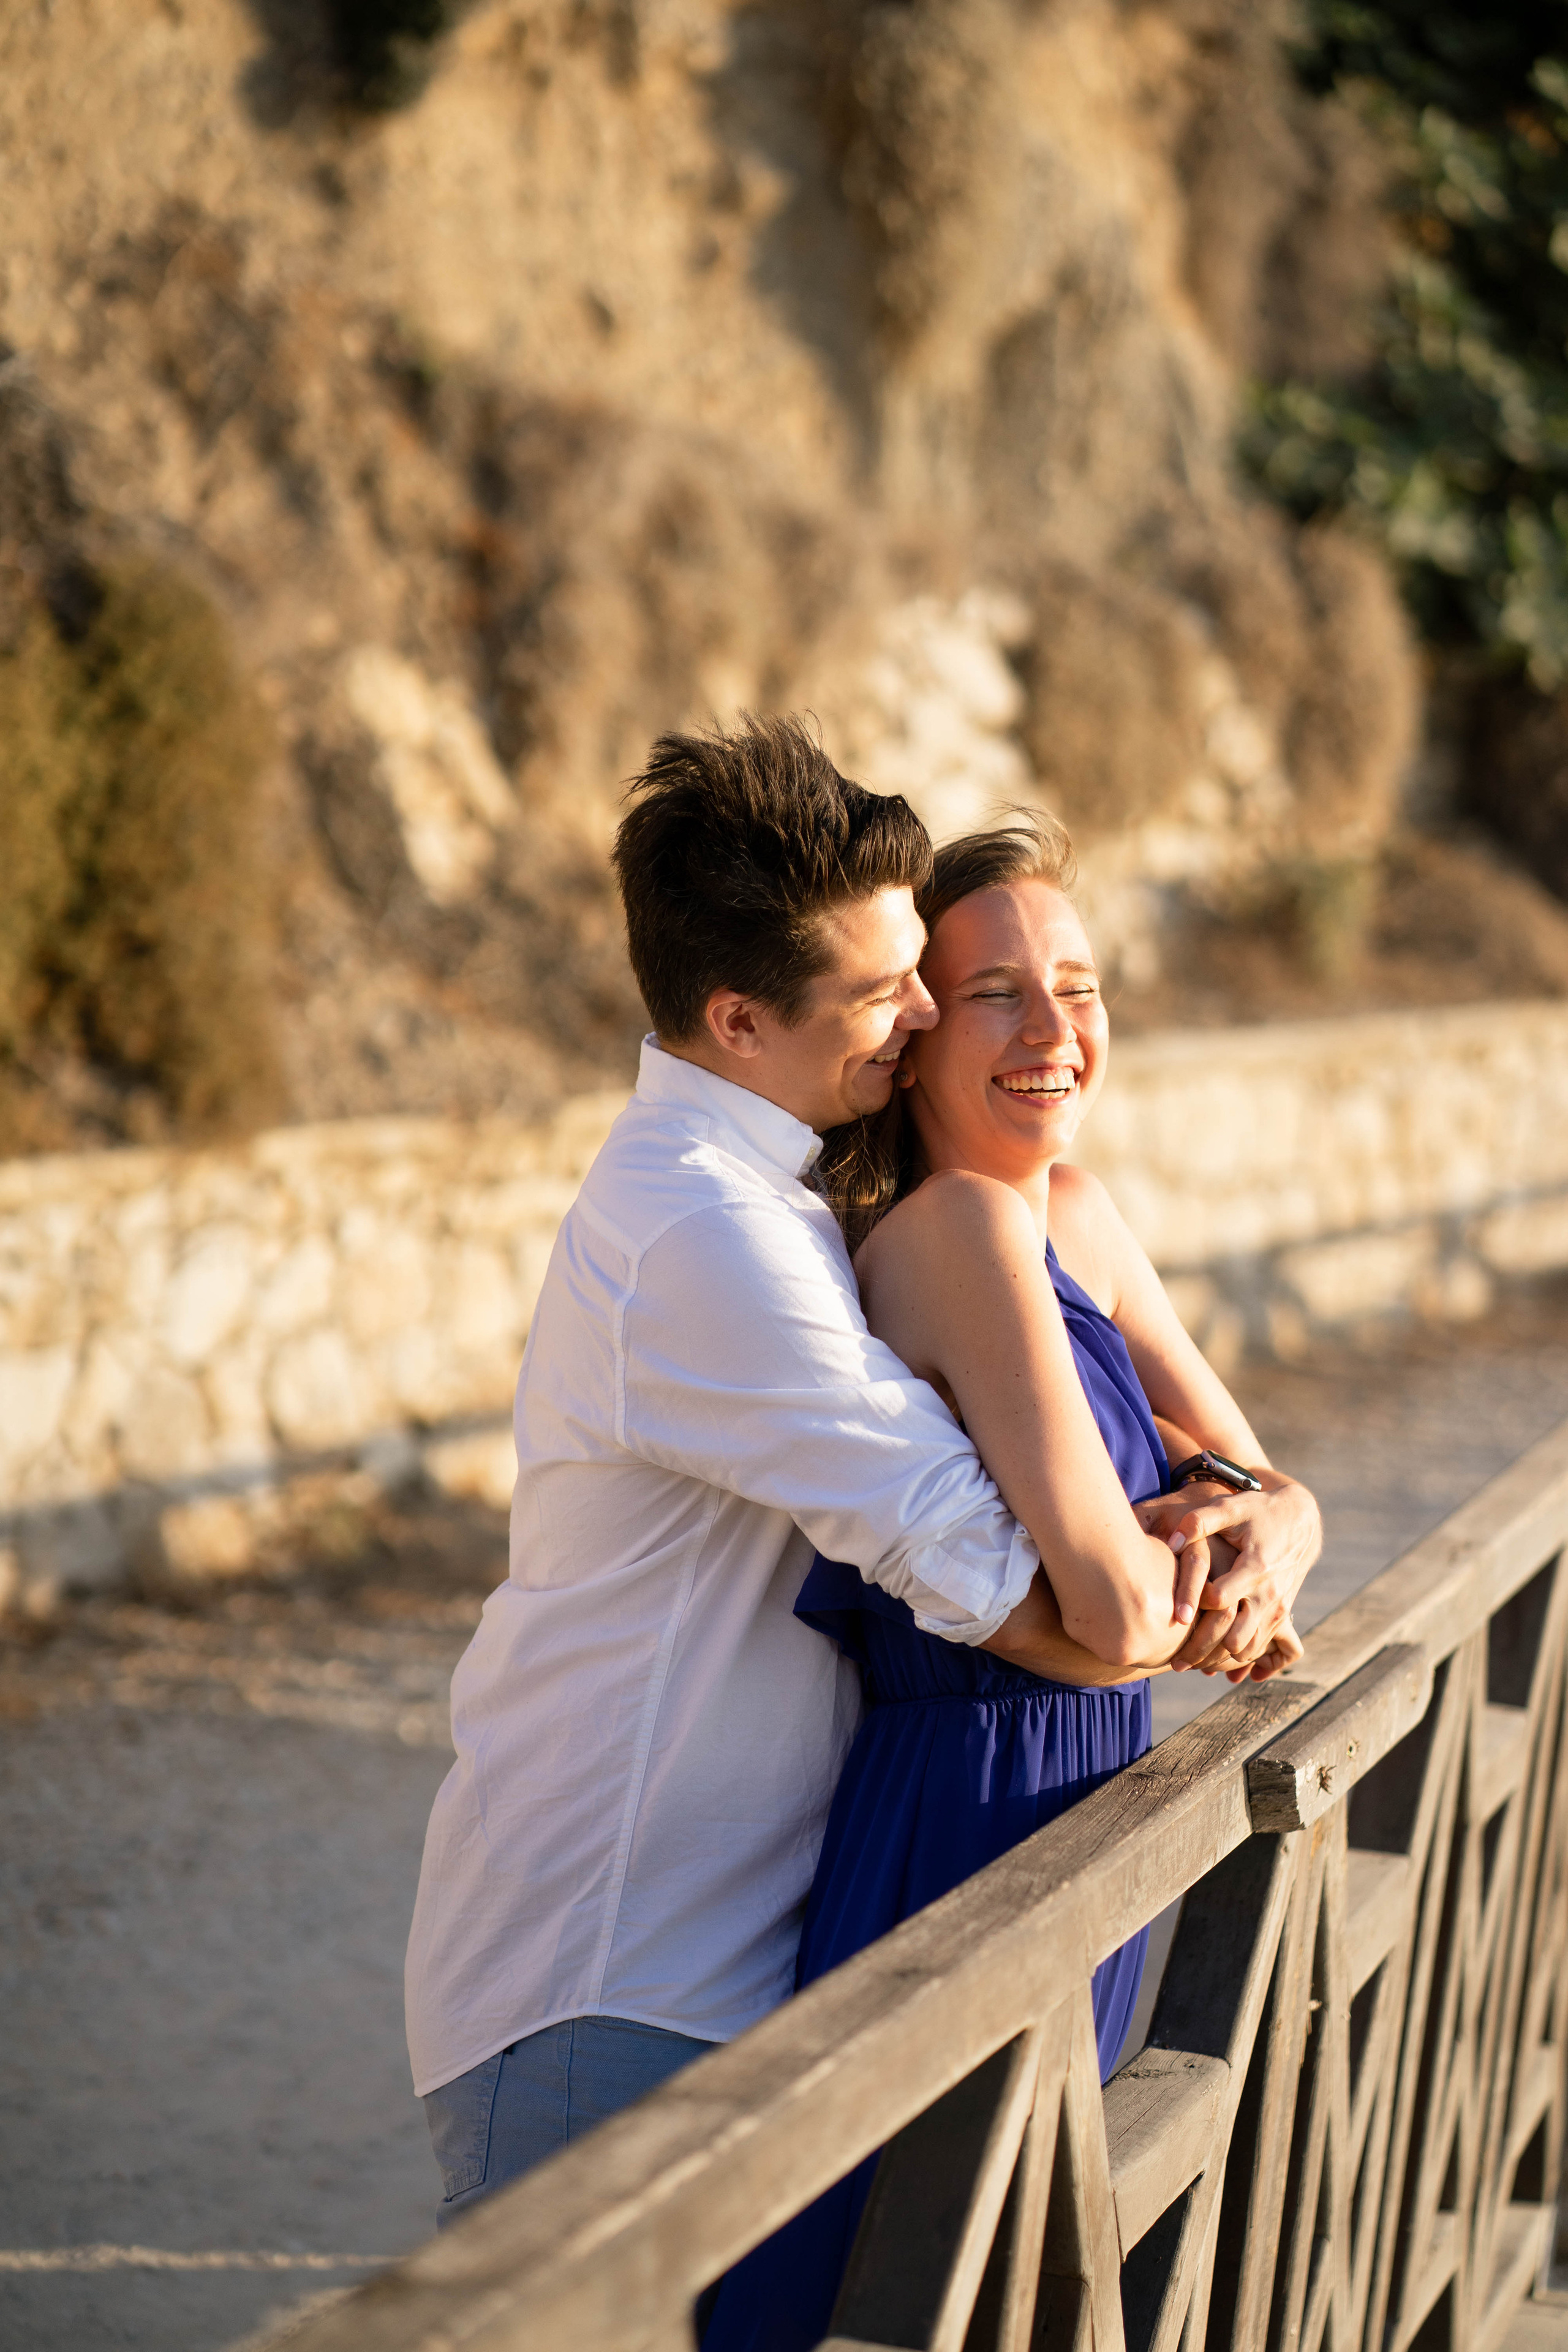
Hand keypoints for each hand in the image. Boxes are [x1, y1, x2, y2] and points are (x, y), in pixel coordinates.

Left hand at [1137, 1473, 1319, 1672]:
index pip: (1220, 1600)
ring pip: (1249, 1650)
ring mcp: (1279, 1608)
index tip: (1174, 1612)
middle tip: (1177, 1660)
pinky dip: (1242, 1658)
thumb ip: (1199, 1522)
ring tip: (1193, 1661)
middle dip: (1205, 1650)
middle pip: (1235, 1638)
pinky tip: (1218, 1658)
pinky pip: (1263, 1648)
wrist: (1299, 1522)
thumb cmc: (1256, 1513)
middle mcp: (1270, 1593)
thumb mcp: (1230, 1508)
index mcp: (1255, 1567)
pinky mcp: (1283, 1616)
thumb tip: (1171, 1544)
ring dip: (1222, 1659)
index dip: (1194, 1606)